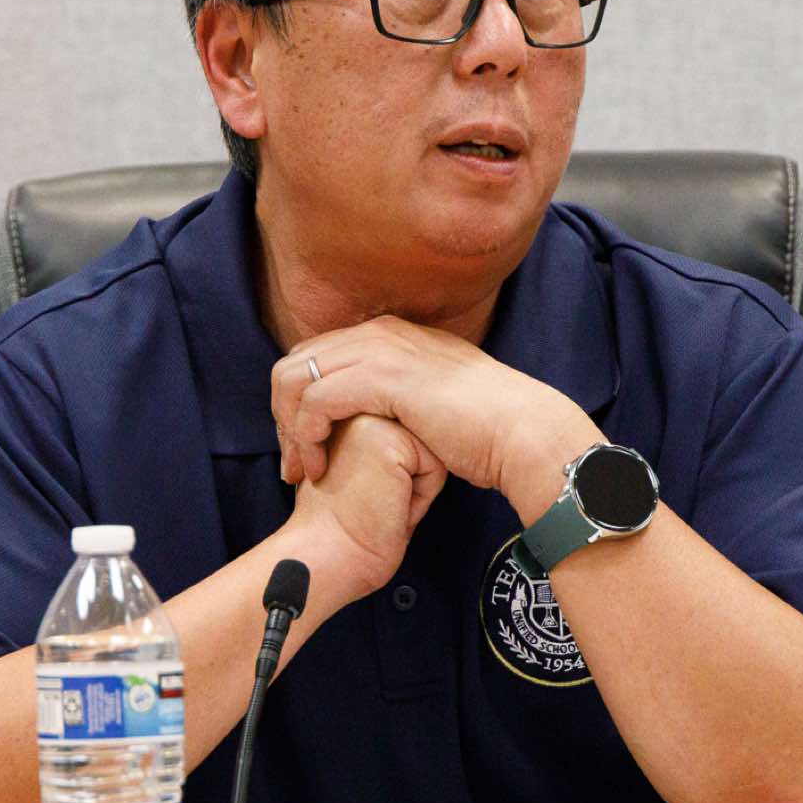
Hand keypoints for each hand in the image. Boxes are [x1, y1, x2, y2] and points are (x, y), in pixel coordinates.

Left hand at [272, 316, 594, 511]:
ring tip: (302, 470)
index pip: (315, 355)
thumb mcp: (430, 398)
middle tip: (293, 464)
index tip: (304, 448)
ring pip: (296, 379)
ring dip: (289, 429)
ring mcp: (381, 350)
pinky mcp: (383, 378)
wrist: (520, 431)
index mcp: (389, 333)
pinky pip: (316, 401)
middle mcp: (380, 332)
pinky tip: (320, 467)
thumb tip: (372, 411)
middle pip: (294, 362)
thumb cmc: (484, 427)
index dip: (297, 402)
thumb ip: (397, 392)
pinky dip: (307, 436)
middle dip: (283, 415)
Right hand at [285, 414, 446, 601]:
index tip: (357, 498)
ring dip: (413, 489)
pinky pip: (435, 466)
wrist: (323, 558)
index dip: (393, 478)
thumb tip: (415, 443)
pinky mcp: (390, 440)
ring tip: (376, 505)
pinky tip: (385, 508)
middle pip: (419, 440)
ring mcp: (370, 419)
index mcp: (343, 413)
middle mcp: (354, 409)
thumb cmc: (339, 528)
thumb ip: (375, 446)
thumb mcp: (352, 471)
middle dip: (405, 481)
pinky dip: (419, 499)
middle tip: (366, 503)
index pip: (403, 436)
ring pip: (430, 450)